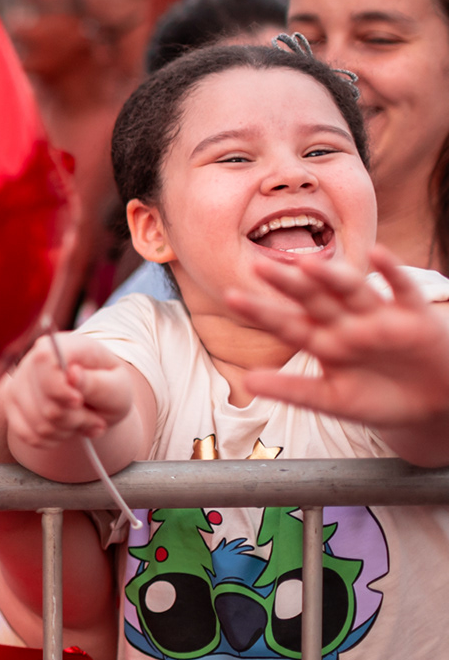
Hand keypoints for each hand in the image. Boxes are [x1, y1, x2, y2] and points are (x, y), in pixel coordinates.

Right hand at [6, 333, 134, 451]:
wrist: (96, 401)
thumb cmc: (109, 389)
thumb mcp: (118, 387)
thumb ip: (99, 383)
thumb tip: (73, 374)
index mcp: (63, 345)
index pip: (44, 360)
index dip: (58, 387)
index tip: (78, 401)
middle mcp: (33, 360)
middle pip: (45, 402)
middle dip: (75, 418)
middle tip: (94, 418)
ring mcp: (18, 383)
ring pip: (38, 424)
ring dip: (66, 431)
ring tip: (82, 422)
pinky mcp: (11, 405)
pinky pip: (27, 435)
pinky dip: (51, 440)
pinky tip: (64, 430)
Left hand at [229, 245, 448, 426]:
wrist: (432, 405)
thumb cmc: (379, 398)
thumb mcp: (332, 399)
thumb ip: (292, 391)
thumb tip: (247, 383)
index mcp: (322, 340)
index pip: (286, 323)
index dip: (260, 311)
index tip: (230, 296)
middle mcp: (346, 322)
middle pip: (313, 299)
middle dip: (288, 284)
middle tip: (259, 267)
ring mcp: (378, 316)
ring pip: (352, 290)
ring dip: (332, 276)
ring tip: (308, 264)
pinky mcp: (414, 316)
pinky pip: (402, 290)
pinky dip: (392, 272)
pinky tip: (378, 254)